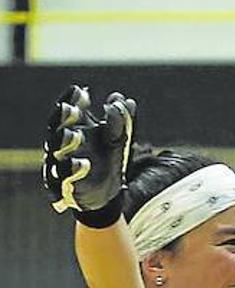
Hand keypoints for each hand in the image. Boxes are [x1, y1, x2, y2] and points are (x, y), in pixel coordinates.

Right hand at [43, 85, 135, 225]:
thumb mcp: (119, 142)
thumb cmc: (108, 160)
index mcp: (73, 130)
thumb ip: (121, 122)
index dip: (72, 100)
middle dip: (63, 120)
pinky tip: (83, 165)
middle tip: (72, 110)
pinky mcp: (63, 187)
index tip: (81, 91)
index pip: (67, 112)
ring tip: (75, 136)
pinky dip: (70, 172)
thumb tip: (124, 100)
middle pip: (56, 130)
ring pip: (56, 154)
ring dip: (64, 144)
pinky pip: (61, 180)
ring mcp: (59, 166)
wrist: (108, 194)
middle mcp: (61, 146)